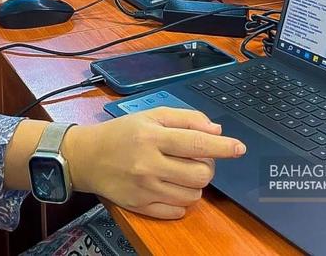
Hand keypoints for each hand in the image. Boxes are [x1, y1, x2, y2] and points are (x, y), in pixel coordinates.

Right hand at [62, 107, 245, 219]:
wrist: (86, 157)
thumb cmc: (121, 134)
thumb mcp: (150, 116)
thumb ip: (185, 119)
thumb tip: (216, 131)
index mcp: (153, 137)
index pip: (198, 143)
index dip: (223, 147)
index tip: (239, 148)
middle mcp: (149, 164)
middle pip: (201, 173)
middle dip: (207, 166)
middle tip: (196, 159)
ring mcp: (146, 188)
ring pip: (192, 194)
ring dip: (194, 184)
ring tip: (180, 172)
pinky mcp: (141, 206)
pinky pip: (177, 211)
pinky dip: (181, 201)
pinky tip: (171, 187)